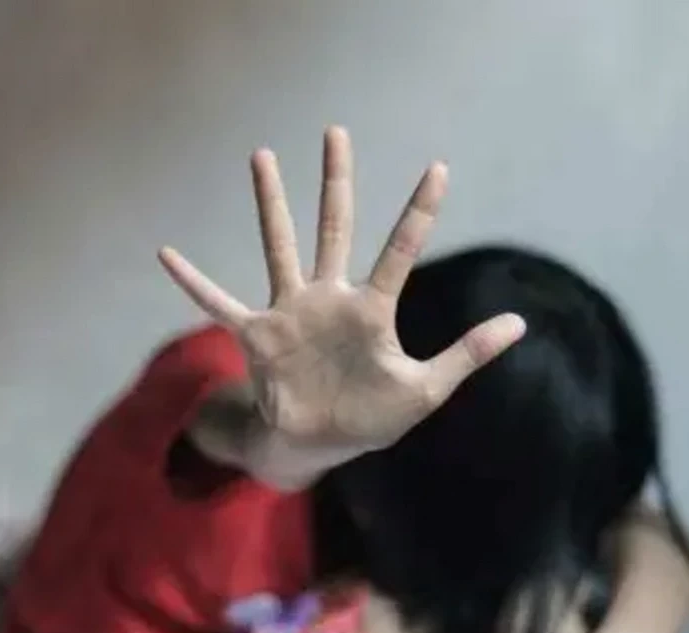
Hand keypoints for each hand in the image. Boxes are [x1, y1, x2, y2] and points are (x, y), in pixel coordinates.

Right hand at [160, 127, 524, 464]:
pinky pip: (219, 304)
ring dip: (270, 204)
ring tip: (261, 156)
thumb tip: (522, 324)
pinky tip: (166, 253)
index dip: (420, 211)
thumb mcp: (428, 388)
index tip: (439, 169)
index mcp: (372, 310)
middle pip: (335, 227)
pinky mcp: (258, 336)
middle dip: (337, 182)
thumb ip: (468, 353)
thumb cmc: (374, 418)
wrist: (322, 444)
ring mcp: (292, 313)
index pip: (400, 249)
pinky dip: (194, 283)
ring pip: (279, 246)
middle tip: (337, 132)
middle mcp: (330, 299)